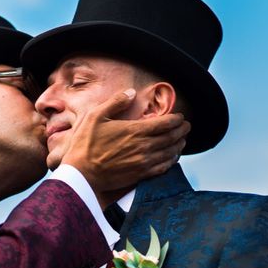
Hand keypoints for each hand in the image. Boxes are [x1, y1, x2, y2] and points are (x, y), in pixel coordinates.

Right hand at [62, 89, 189, 206]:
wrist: (81, 174)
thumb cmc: (85, 144)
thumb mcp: (96, 116)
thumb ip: (115, 102)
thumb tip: (131, 92)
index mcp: (135, 130)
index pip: (165, 123)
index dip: (176, 119)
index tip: (180, 117)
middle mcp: (144, 146)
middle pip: (172, 137)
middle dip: (182, 130)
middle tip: (186, 126)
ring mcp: (144, 162)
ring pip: (170, 153)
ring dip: (179, 145)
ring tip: (182, 140)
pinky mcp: (141, 175)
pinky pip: (163, 168)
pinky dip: (172, 160)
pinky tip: (172, 157)